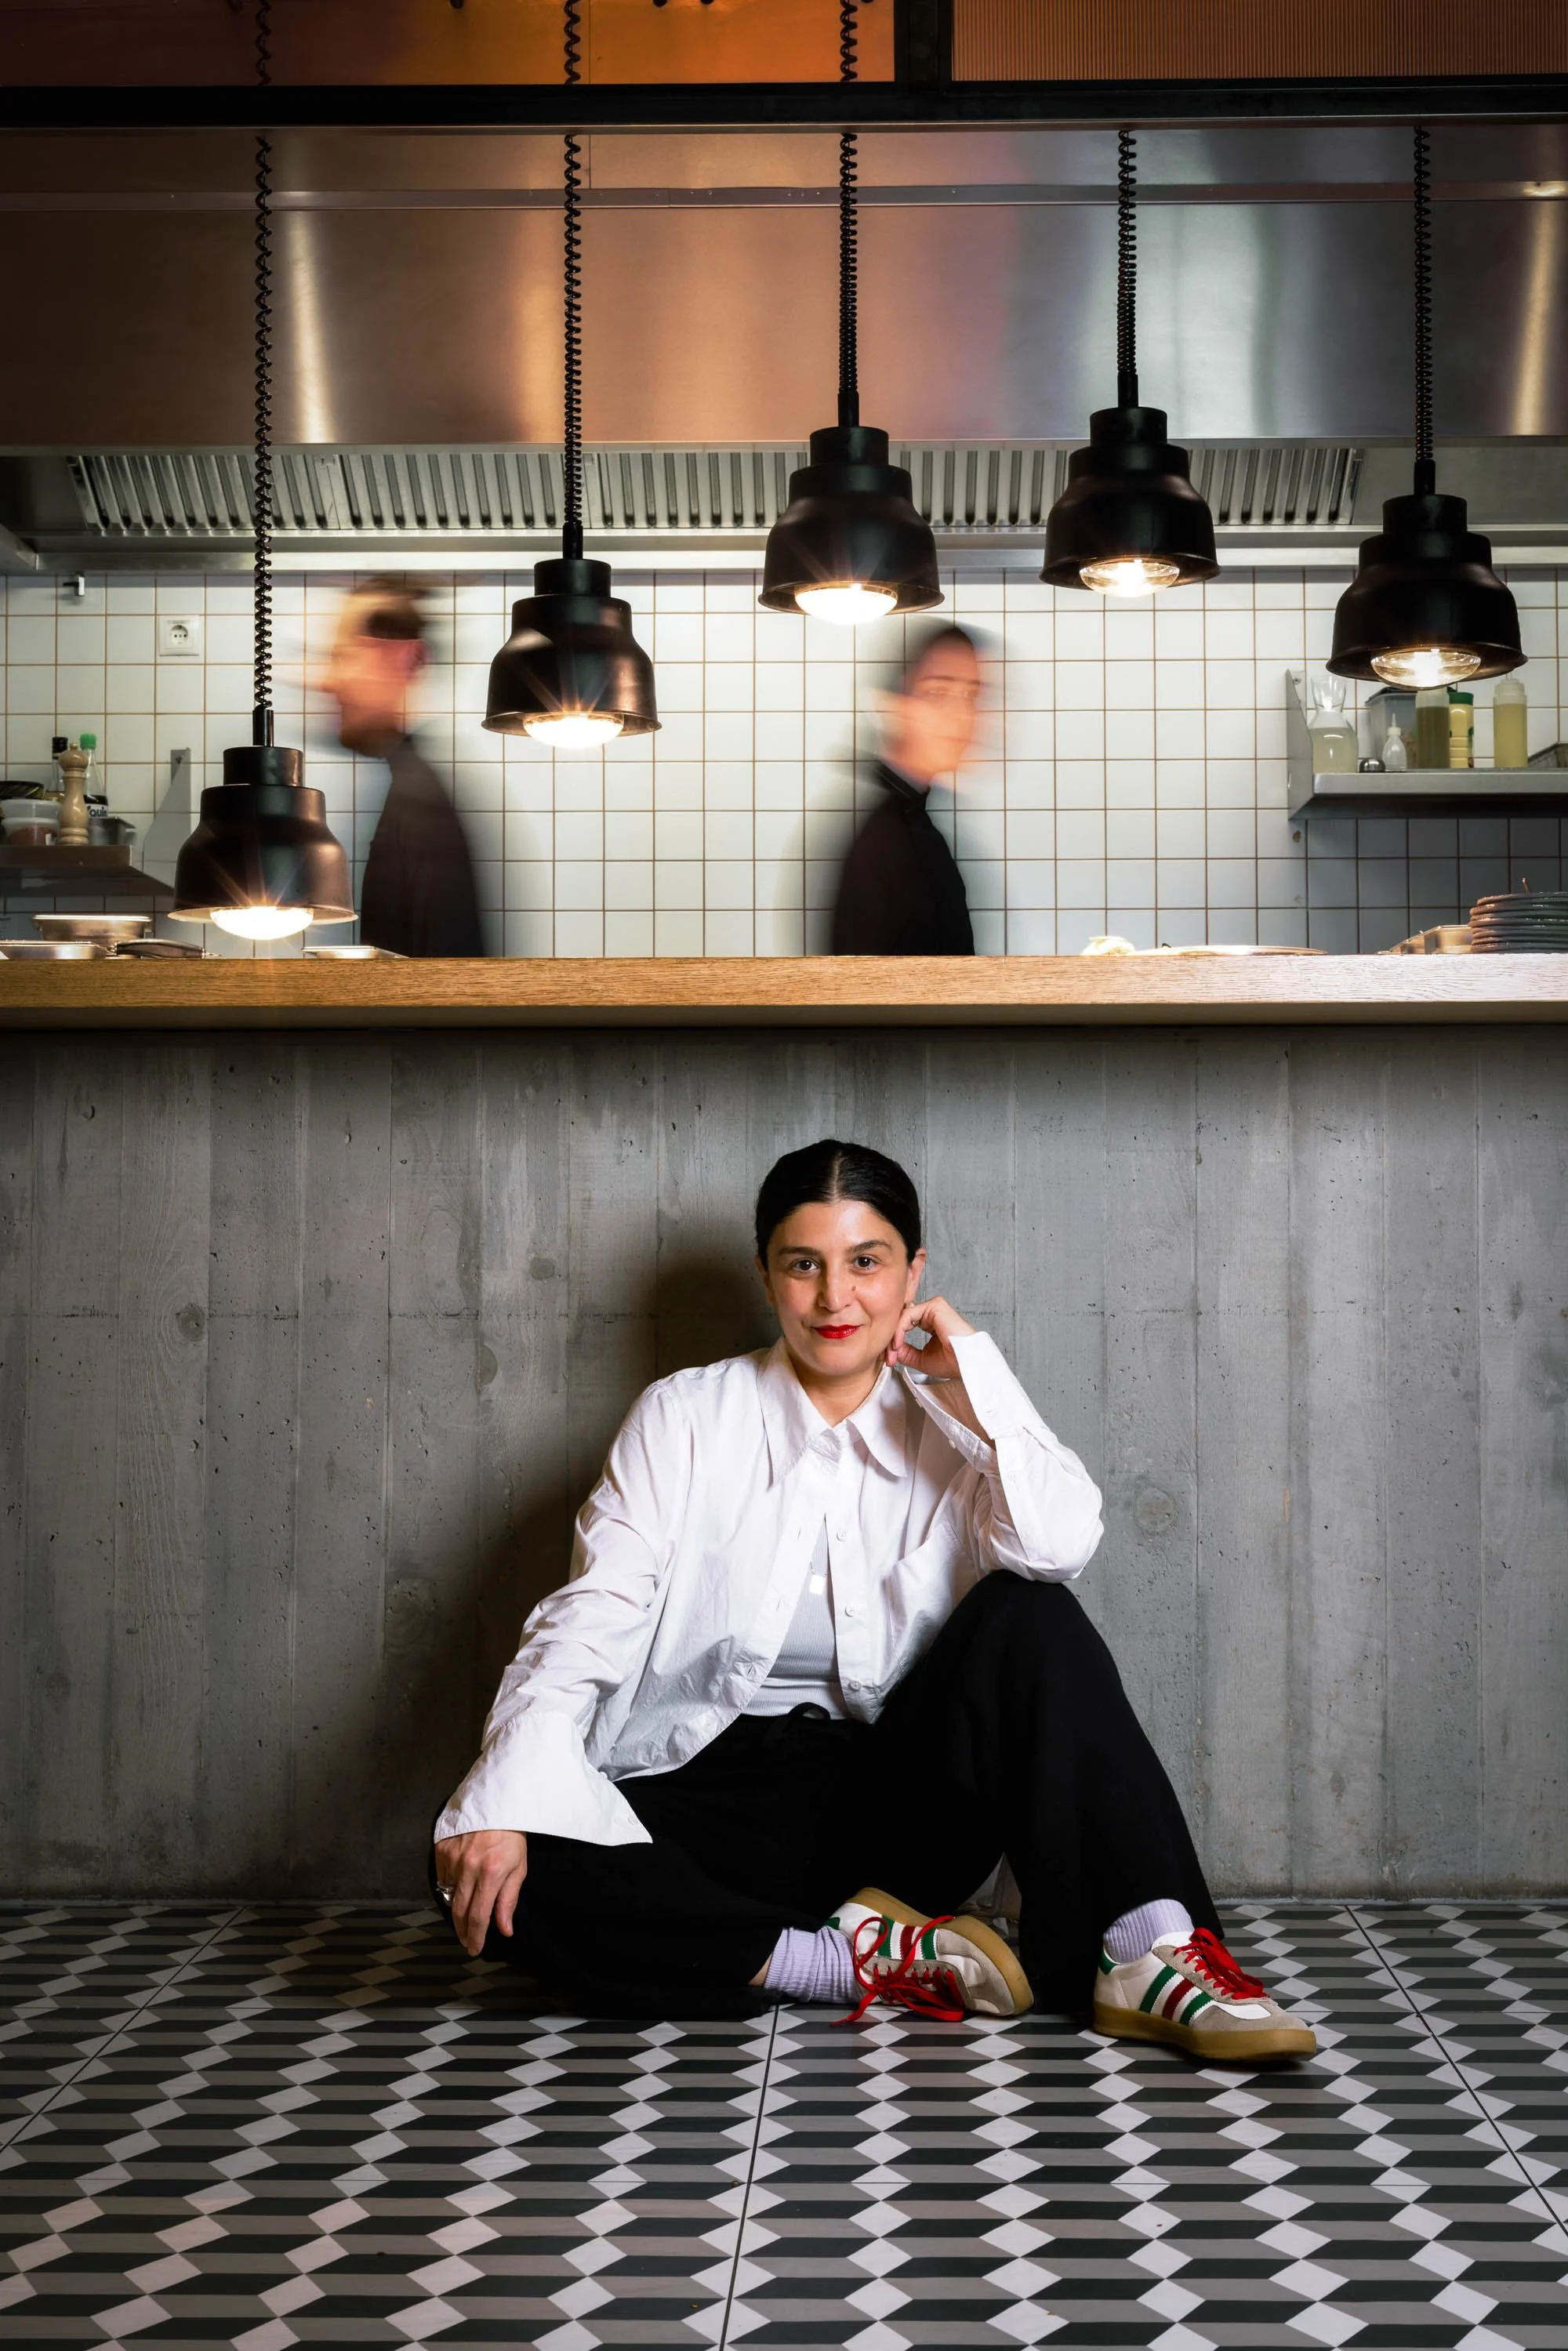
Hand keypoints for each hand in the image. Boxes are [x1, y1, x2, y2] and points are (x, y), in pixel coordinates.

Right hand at [435, 1829, 527, 1957]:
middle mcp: (469, 1867)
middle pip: (458, 1911)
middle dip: (462, 1931)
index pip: (478, 1915)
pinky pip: (442, 1878)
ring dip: (456, 1908)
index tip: (474, 1948)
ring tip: (466, 1913)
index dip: (476, 1936)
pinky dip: (449, 1886)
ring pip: (449, 1895)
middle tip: (467, 1941)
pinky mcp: (441, 1849)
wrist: (496, 1802)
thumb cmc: (511, 1836)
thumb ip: (508, 1901)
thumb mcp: (518, 1868)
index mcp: (491, 1873)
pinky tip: (460, 1886)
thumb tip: (505, 1930)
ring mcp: (452, 1858)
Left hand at [885, 1295, 975, 1383]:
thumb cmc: (952, 1362)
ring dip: (893, 1335)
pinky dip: (899, 1330)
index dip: (894, 1341)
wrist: (966, 1364)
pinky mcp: (935, 1306)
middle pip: (902, 1320)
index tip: (890, 1359)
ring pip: (903, 1316)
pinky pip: (908, 1314)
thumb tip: (890, 1348)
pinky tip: (898, 1343)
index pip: (905, 1325)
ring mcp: (934, 1307)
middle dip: (891, 1339)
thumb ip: (904, 1351)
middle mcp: (932, 1313)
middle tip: (888, 1357)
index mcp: (931, 1323)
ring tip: (893, 1352)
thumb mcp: (920, 1358)